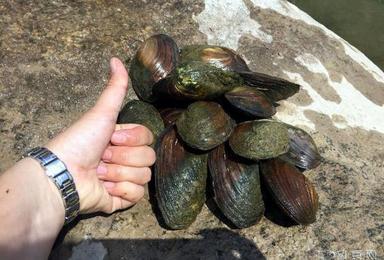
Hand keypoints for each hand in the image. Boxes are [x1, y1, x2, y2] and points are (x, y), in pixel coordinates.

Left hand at [46, 58, 155, 213]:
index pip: (148, 137)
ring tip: (99, 174)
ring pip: (144, 176)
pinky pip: (137, 195)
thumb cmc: (80, 141)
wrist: (64, 174)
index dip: (132, 138)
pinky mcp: (119, 199)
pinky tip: (105, 188)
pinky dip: (121, 191)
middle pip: (149, 157)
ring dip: (119, 174)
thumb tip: (116, 59)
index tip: (111, 138)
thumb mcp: (101, 113)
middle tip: (103, 158)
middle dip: (123, 157)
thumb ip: (115, 89)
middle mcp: (124, 158)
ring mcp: (123, 180)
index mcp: (122, 139)